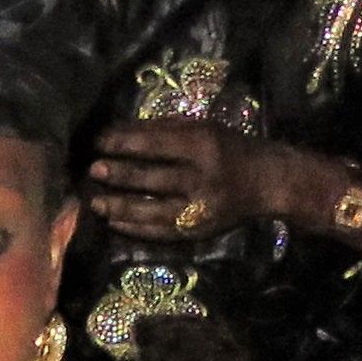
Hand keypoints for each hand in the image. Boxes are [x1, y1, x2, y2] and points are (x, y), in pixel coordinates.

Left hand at [85, 112, 266, 243]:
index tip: (99, 142)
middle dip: (118, 174)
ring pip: (152, 211)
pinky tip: (115, 222)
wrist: (268, 183)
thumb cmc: (231, 147)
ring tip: (96, 202)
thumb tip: (118, 132)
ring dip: (120, 206)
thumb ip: (163, 129)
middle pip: (152, 178)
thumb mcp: (203, 127)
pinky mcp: (199, 232)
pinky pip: (161, 233)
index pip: (155, 144)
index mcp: (204, 145)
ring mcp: (201, 210)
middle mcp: (202, 178)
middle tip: (93, 170)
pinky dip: (136, 228)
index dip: (123, 143)